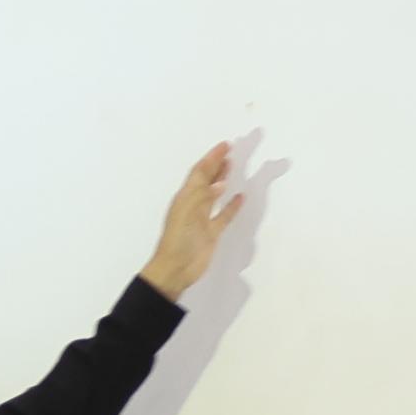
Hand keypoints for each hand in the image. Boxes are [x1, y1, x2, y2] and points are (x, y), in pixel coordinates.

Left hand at [141, 139, 247, 298]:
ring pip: (214, 194)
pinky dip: (232, 206)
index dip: (212, 157)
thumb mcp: (188, 213)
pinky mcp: (211, 233)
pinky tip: (240, 198)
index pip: (200, 171)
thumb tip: (221, 182)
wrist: (175, 269)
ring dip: (222, 180)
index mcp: (185, 196)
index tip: (226, 145)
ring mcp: (202, 218)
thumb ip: (203, 195)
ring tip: (232, 166)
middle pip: (207, 179)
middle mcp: (193, 203)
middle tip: (231, 150)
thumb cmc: (179, 239)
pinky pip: (223, 215)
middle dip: (217, 164)